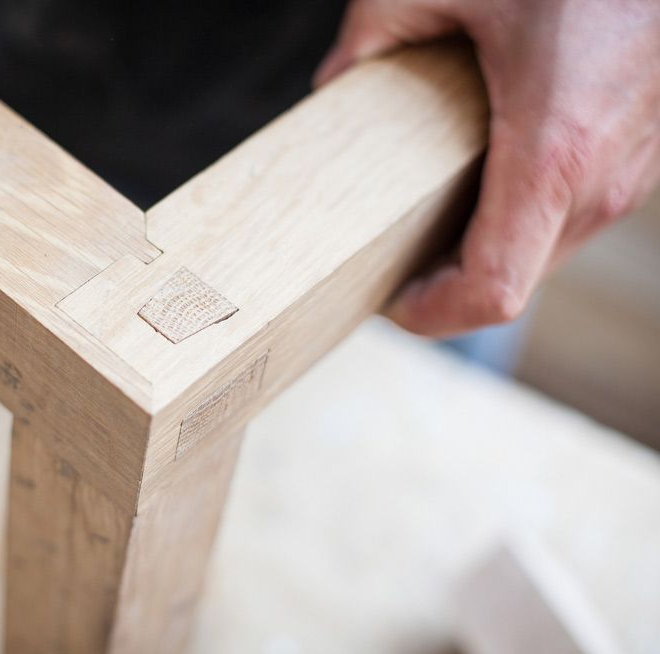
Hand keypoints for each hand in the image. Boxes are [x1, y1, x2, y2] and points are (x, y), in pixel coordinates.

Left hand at [314, 0, 659, 336]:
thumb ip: (376, 31)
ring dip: (479, 253)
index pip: (491, 291)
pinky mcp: (638, 156)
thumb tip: (332, 83)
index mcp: (554, 149)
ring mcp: (631, 171)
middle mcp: (602, 177)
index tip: (384, 298)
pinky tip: (476, 179)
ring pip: (541, 254)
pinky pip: (569, 217)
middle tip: (383, 255)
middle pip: (510, 283)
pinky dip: (515, 220)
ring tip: (420, 219)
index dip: (429, 314)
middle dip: (442, 285)